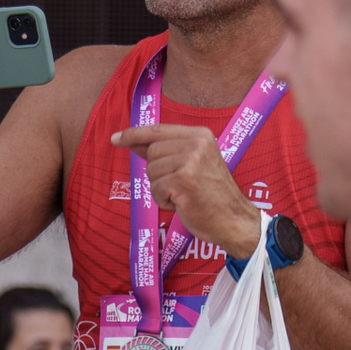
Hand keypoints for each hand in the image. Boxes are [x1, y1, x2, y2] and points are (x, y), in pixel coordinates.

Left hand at [111, 124, 261, 258]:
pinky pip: (156, 189)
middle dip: (158, 173)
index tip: (115, 138)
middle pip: (151, 152)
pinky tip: (184, 204)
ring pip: (151, 172)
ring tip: (185, 194)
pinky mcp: (184, 180)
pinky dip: (165, 201)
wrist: (234, 219)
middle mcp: (197, 144)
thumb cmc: (212, 195)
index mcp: (200, 135)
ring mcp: (190, 161)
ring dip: (162, 189)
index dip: (134, 134)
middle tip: (180, 185)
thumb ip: (166, 151)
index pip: (158, 130)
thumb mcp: (193, 164)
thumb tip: (135, 142)